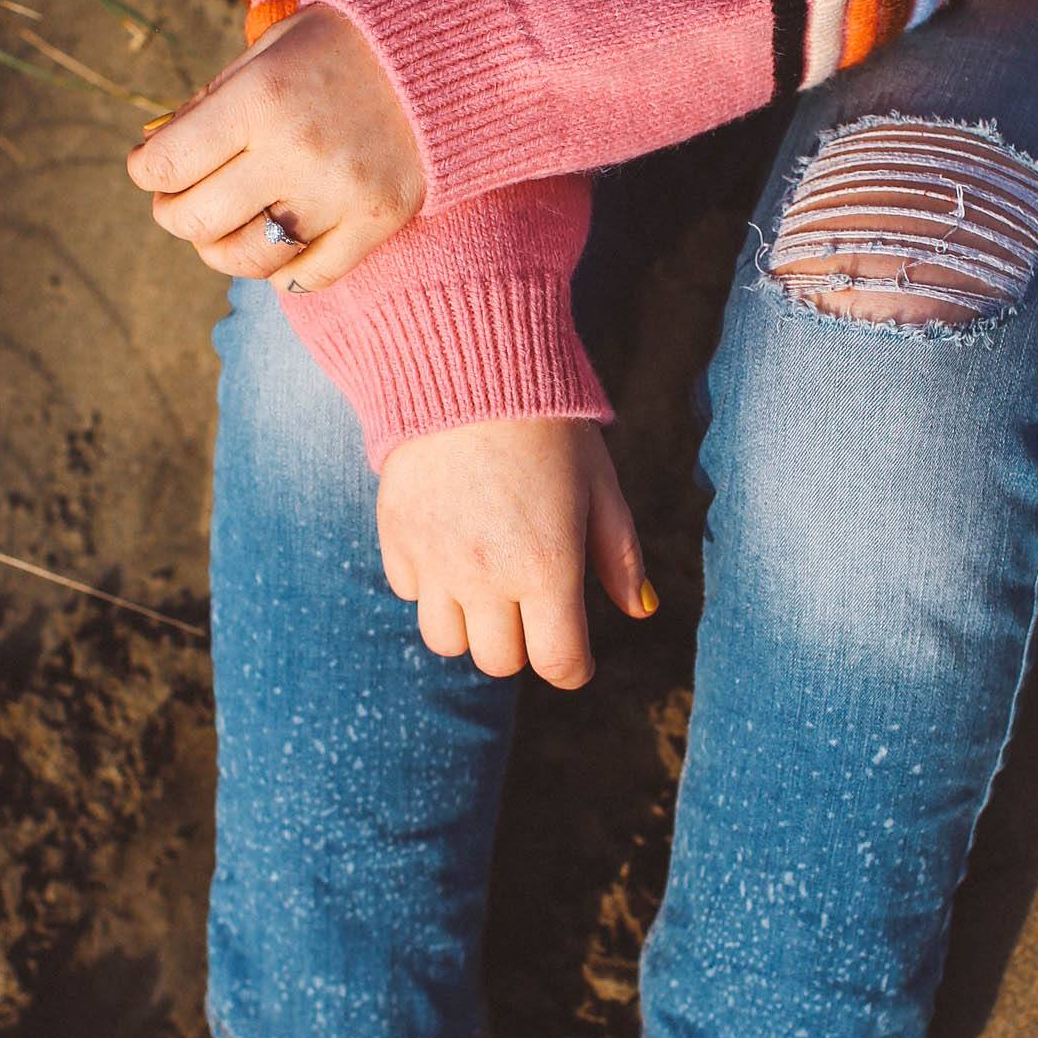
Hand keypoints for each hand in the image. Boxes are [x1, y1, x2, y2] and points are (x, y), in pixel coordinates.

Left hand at [126, 5, 424, 291]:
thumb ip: (209, 106)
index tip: (150, 168)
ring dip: (220, 251)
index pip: (166, 165)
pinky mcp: (378, 221)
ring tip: (222, 232)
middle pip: (198, 221)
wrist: (440, 51)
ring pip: (249, 259)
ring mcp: (339, 193)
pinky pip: (309, 277)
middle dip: (174, 214)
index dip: (146, 171)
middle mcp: (295, 152)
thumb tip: (155, 159)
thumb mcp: (265, 54)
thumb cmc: (339, 47)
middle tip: (178, 202)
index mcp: (258, 100)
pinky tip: (278, 247)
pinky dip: (282, 271)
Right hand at [378, 419, 654, 688]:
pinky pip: (412, 592)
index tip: (576, 659)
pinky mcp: (397, 537)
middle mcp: (486, 575)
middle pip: (499, 662)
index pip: (558, 663)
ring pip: (446, 641)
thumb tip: (639, 611)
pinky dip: (432, 585)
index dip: (573, 669)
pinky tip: (451, 546)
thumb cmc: (550, 428)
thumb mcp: (600, 487)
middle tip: (532, 607)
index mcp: (547, 567)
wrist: (470, 368)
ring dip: (471, 625)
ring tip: (487, 586)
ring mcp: (435, 560)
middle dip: (522, 644)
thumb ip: (619, 555)